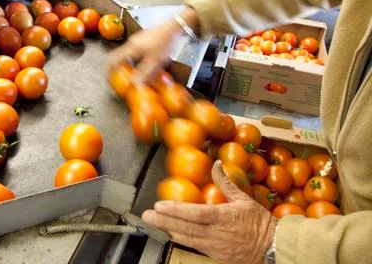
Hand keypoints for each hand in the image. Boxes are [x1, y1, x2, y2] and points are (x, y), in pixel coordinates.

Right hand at [107, 7, 199, 83]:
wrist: (175, 27)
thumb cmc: (165, 42)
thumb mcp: (154, 62)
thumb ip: (143, 74)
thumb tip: (133, 86)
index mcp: (130, 48)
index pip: (112, 60)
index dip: (108, 71)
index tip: (110, 80)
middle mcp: (131, 43)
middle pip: (118, 59)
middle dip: (119, 70)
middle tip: (123, 80)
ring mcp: (137, 41)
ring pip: (127, 56)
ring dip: (128, 67)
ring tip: (134, 76)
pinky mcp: (144, 40)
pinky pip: (135, 53)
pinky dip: (136, 62)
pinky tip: (145, 67)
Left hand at [142, 161, 277, 263]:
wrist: (273, 248)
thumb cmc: (259, 222)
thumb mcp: (244, 199)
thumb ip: (226, 182)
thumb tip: (216, 164)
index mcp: (223, 217)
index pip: (194, 213)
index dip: (175, 210)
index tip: (160, 205)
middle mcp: (216, 233)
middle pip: (185, 227)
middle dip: (163, 221)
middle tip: (146, 216)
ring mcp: (214, 247)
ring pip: (186, 239)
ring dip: (168, 231)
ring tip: (152, 225)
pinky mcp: (215, 256)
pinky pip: (194, 247)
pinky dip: (180, 241)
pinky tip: (169, 235)